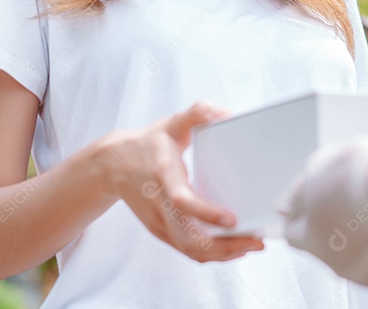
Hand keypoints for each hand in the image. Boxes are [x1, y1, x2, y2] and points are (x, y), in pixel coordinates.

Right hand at [101, 101, 264, 262]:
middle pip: (190, 239)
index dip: (207, 214)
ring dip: (223, 254)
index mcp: (163, 176)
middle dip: (226, 245)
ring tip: (251, 245)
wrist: (112, 165)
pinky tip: (233, 248)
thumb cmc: (147, 144)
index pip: (182, 201)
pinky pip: (187, 250)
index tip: (232, 219)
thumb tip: (223, 113)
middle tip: (256, 240)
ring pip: (190, 250)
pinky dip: (211, 254)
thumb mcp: (171, 123)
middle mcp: (159, 204)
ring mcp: (158, 222)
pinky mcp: (160, 231)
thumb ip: (196, 114)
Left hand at [278, 134, 367, 291]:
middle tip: (359, 201)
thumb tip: (284, 207)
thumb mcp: (321, 168)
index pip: (295, 235)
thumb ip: (300, 192)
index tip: (319, 205)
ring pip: (364, 256)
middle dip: (340, 227)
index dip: (306, 217)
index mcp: (312, 238)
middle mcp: (337, 264)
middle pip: (331, 247)